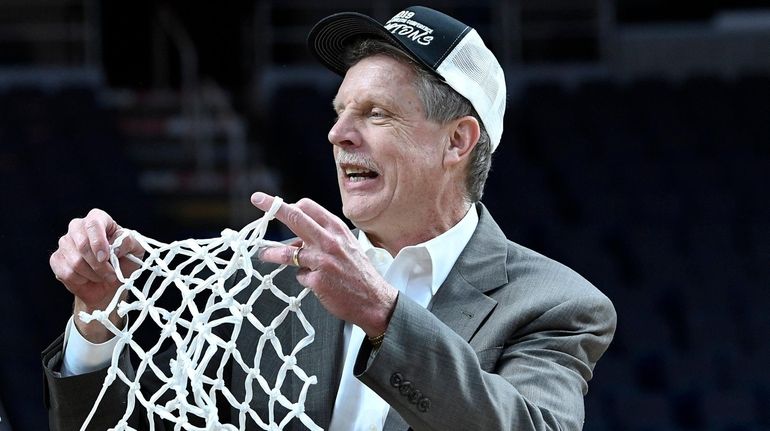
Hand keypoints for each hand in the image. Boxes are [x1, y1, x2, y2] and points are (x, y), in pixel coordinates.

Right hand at [49, 209, 142, 341]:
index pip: (93, 223)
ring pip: (75, 261)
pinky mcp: (56, 259)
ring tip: (102, 276)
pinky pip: (66, 272)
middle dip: (98, 265)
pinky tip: (88, 278)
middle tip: (111, 274)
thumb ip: (128, 242)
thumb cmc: (124, 262)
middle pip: (82, 244)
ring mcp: (65, 243)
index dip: (98, 241)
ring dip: (93, 274)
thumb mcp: (135, 249)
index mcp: (98, 219)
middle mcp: (78, 227)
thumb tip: (115, 246)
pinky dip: (81, 280)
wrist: (110, 285)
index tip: (105, 257)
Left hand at [251, 192, 396, 336]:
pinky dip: (304, 278)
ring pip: (288, 252)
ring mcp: (322, 260)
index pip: (308, 207)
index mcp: (337, 229)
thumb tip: (296, 241)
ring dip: (272, 253)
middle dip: (273, 207)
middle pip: (295, 218)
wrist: (375, 300)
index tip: (276, 203)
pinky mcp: (317, 279)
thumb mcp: (347, 247)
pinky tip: (316, 283)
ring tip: (263, 254)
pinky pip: (300, 275)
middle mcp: (329, 241)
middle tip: (258, 199)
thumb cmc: (359, 273)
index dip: (289, 205)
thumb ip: (324, 239)